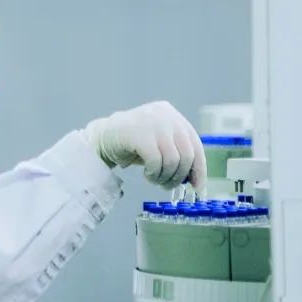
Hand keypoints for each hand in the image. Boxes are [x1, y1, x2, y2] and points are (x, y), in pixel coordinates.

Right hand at [83, 101, 207, 190]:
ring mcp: (153, 122)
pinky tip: (146, 174)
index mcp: (173, 116)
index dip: (198, 168)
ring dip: (164, 177)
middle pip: (186, 154)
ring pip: (172, 160)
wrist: (102, 137)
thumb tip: (195, 179)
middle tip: (168, 186)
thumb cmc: (132, 144)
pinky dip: (153, 173)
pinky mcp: (140, 133)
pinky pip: (156, 161)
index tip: (197, 187)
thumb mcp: (158, 144)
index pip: (195, 144)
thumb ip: (176, 152)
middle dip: (178, 176)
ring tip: (154, 180)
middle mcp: (166, 115)